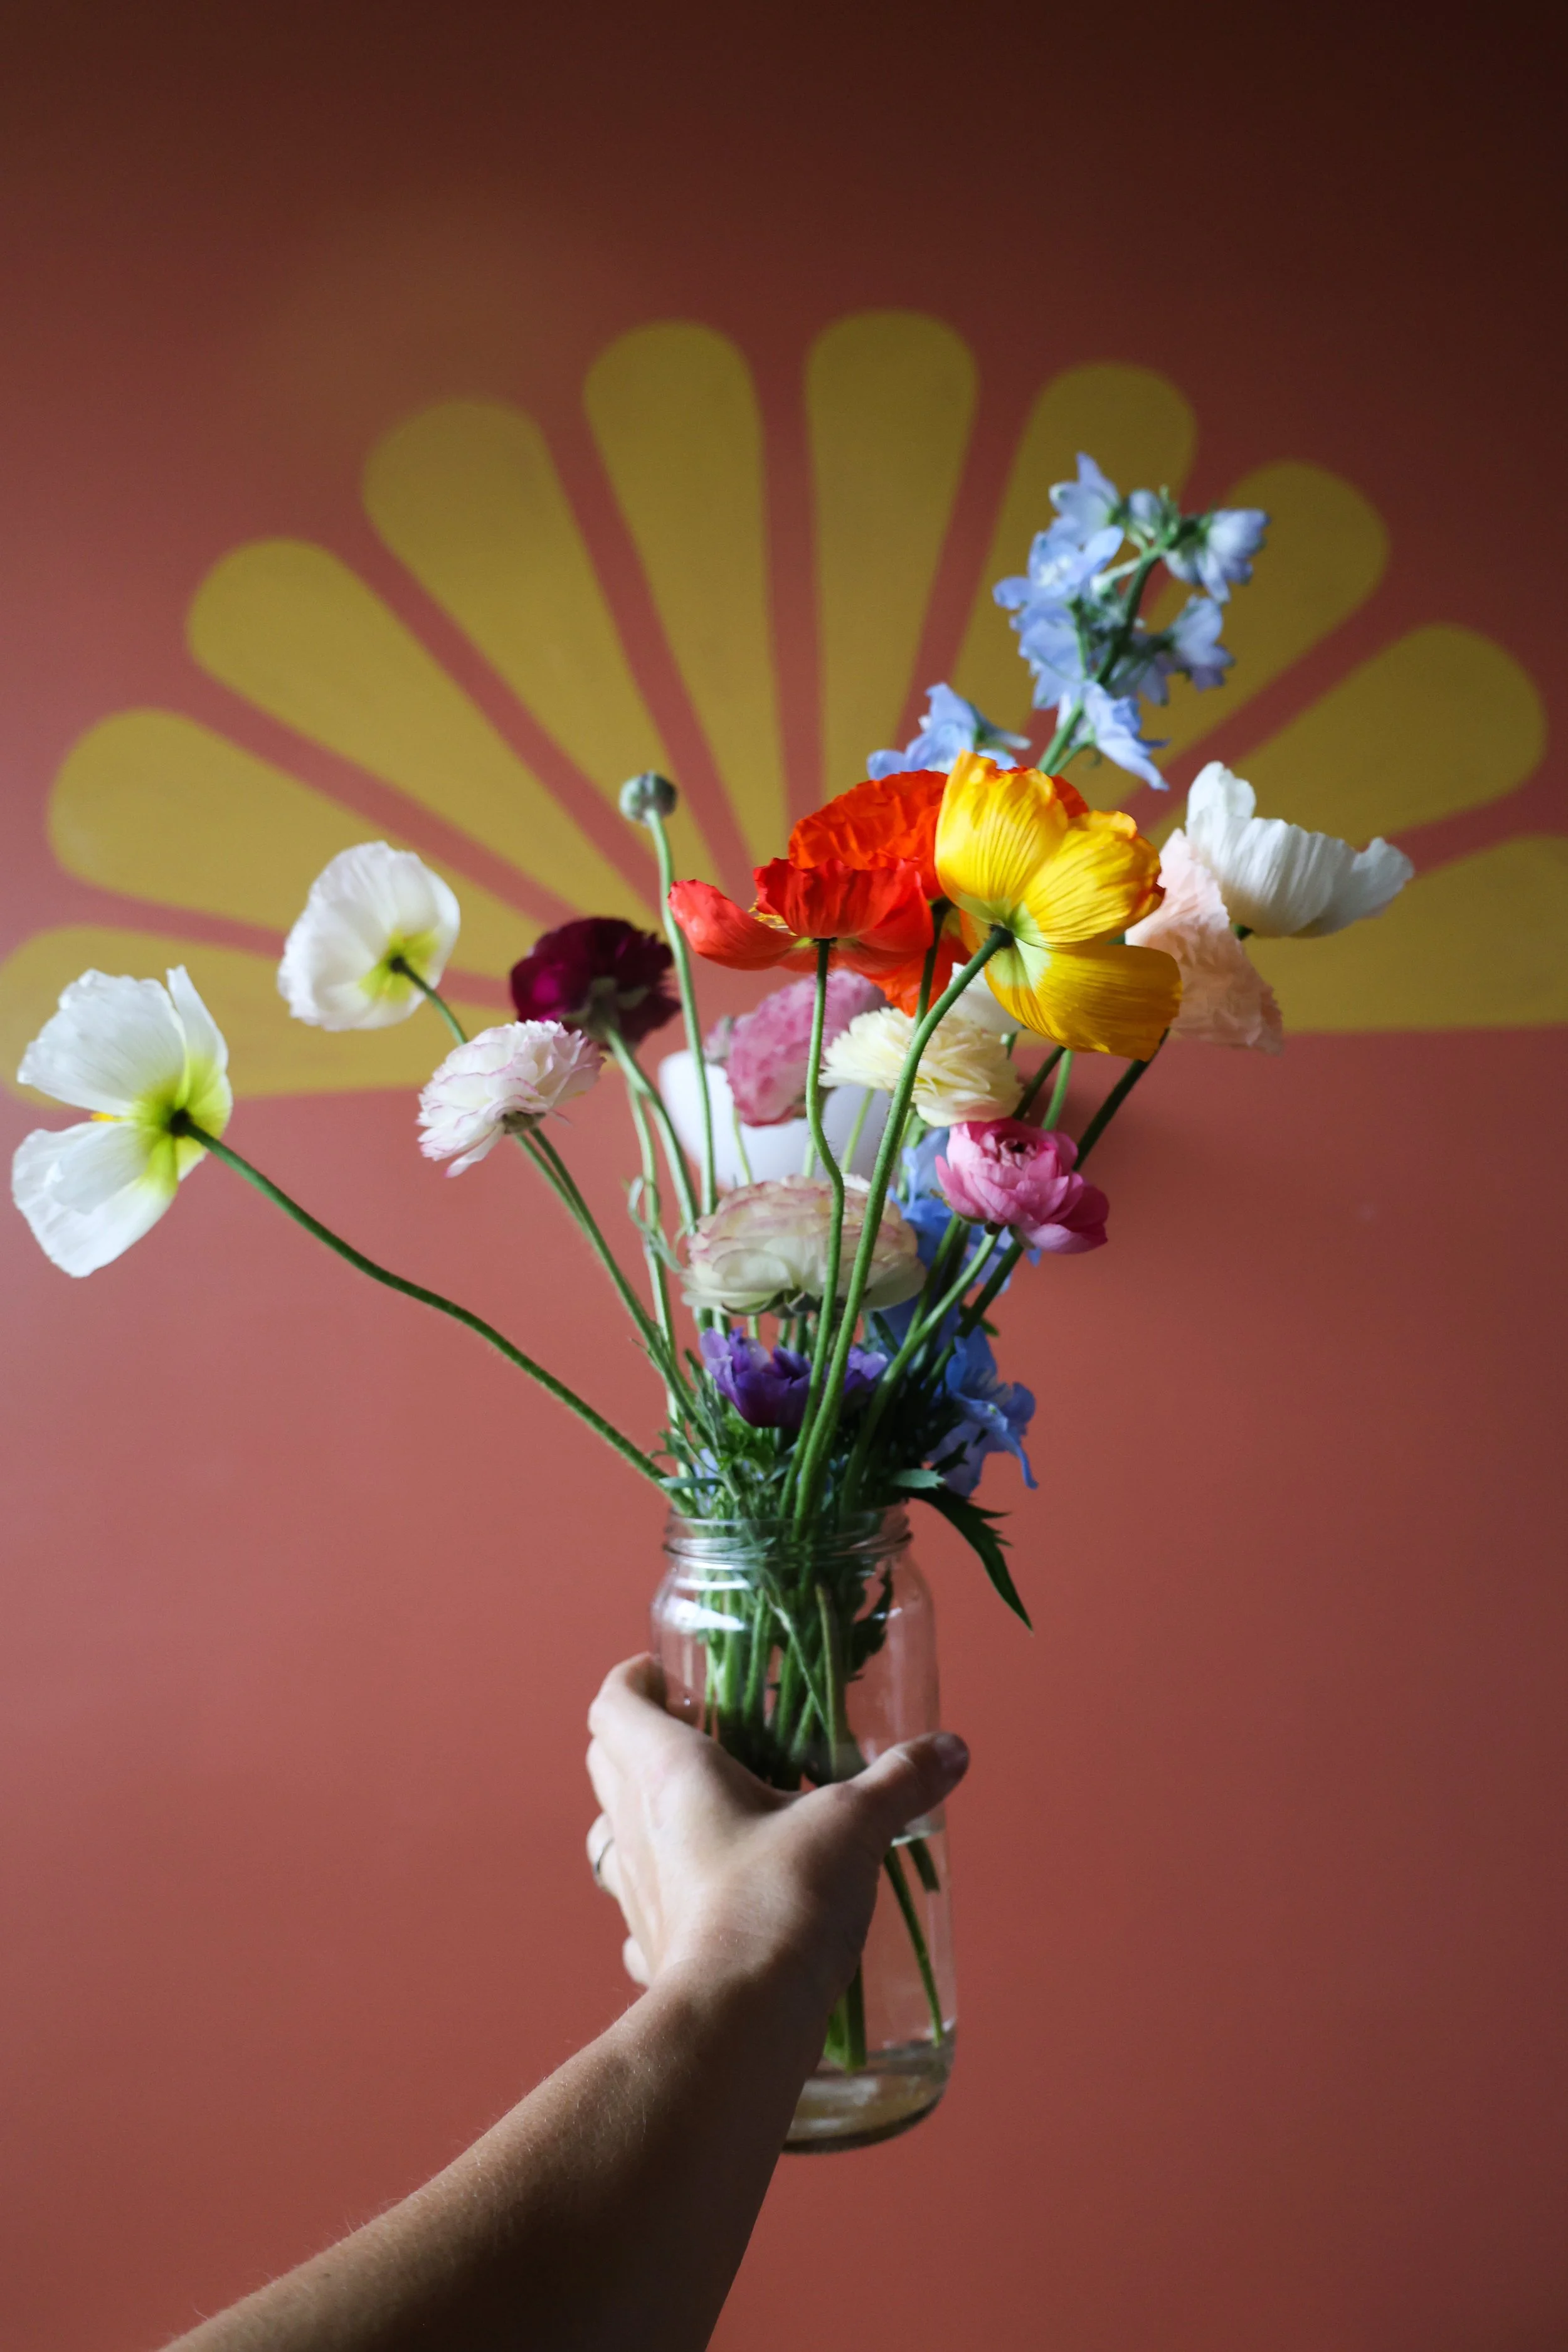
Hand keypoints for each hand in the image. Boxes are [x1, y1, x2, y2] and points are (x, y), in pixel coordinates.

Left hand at [585, 1655, 968, 2024]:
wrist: (739, 2025)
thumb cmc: (779, 1903)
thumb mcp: (851, 1828)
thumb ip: (900, 1783)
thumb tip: (950, 1749)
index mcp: (666, 1772)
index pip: (614, 1703)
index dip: (634, 1678)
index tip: (669, 1674)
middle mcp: (635, 1826)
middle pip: (603, 1760)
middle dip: (639, 1738)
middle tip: (702, 1733)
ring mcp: (636, 1893)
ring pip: (613, 1836)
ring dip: (645, 1818)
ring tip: (708, 1815)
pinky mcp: (653, 1949)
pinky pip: (643, 1913)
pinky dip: (666, 1898)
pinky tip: (710, 1903)